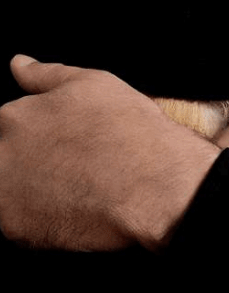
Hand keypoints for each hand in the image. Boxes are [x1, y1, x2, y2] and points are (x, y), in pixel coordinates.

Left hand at [0, 56, 219, 250]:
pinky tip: (74, 208)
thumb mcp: (90, 83)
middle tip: (71, 166)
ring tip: (75, 188)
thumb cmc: (125, 128)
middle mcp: (0, 153)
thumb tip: (18, 64)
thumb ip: (45, 74)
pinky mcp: (13, 229)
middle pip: (6, 158)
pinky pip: (19, 222)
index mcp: (13, 116)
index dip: (40, 134)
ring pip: (10, 191)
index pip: (9, 124)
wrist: (150, 183)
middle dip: (31, 161)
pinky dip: (42, 218)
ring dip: (33, 190)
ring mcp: (3, 193)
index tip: (63, 142)